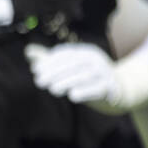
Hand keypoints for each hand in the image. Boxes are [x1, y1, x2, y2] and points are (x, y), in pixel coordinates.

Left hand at [25, 42, 147, 113]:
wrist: (119, 91)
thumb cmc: (87, 77)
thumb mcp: (70, 67)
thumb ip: (50, 60)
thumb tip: (27, 51)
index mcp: (85, 52)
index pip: (65, 54)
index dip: (49, 61)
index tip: (35, 70)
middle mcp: (95, 60)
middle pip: (73, 64)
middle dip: (54, 72)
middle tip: (39, 81)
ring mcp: (104, 73)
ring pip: (84, 76)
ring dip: (66, 82)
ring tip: (52, 89)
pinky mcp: (111, 88)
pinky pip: (97, 89)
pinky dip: (85, 91)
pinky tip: (72, 96)